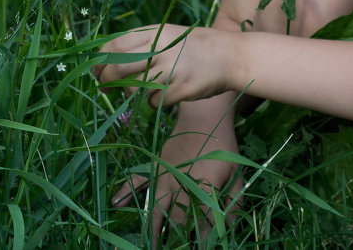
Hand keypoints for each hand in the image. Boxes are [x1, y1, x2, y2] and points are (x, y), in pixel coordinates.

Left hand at [95, 24, 236, 106]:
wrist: (233, 56)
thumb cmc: (197, 46)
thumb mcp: (170, 34)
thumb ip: (143, 43)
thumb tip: (105, 61)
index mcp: (156, 33)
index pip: (114, 46)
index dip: (100, 61)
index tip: (97, 70)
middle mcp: (161, 49)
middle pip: (117, 68)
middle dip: (106, 81)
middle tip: (106, 87)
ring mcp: (172, 69)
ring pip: (133, 88)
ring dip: (131, 93)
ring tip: (141, 91)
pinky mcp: (181, 88)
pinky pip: (153, 102)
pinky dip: (153, 102)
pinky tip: (163, 96)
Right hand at [112, 110, 241, 240]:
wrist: (204, 116)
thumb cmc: (223, 145)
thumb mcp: (236, 172)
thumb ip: (234, 200)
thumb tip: (230, 226)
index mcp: (202, 187)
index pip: (200, 221)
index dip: (199, 240)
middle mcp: (179, 185)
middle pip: (175, 220)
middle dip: (174, 240)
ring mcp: (163, 176)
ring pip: (154, 208)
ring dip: (151, 229)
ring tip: (149, 246)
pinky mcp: (155, 166)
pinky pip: (137, 180)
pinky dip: (125, 191)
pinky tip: (116, 204)